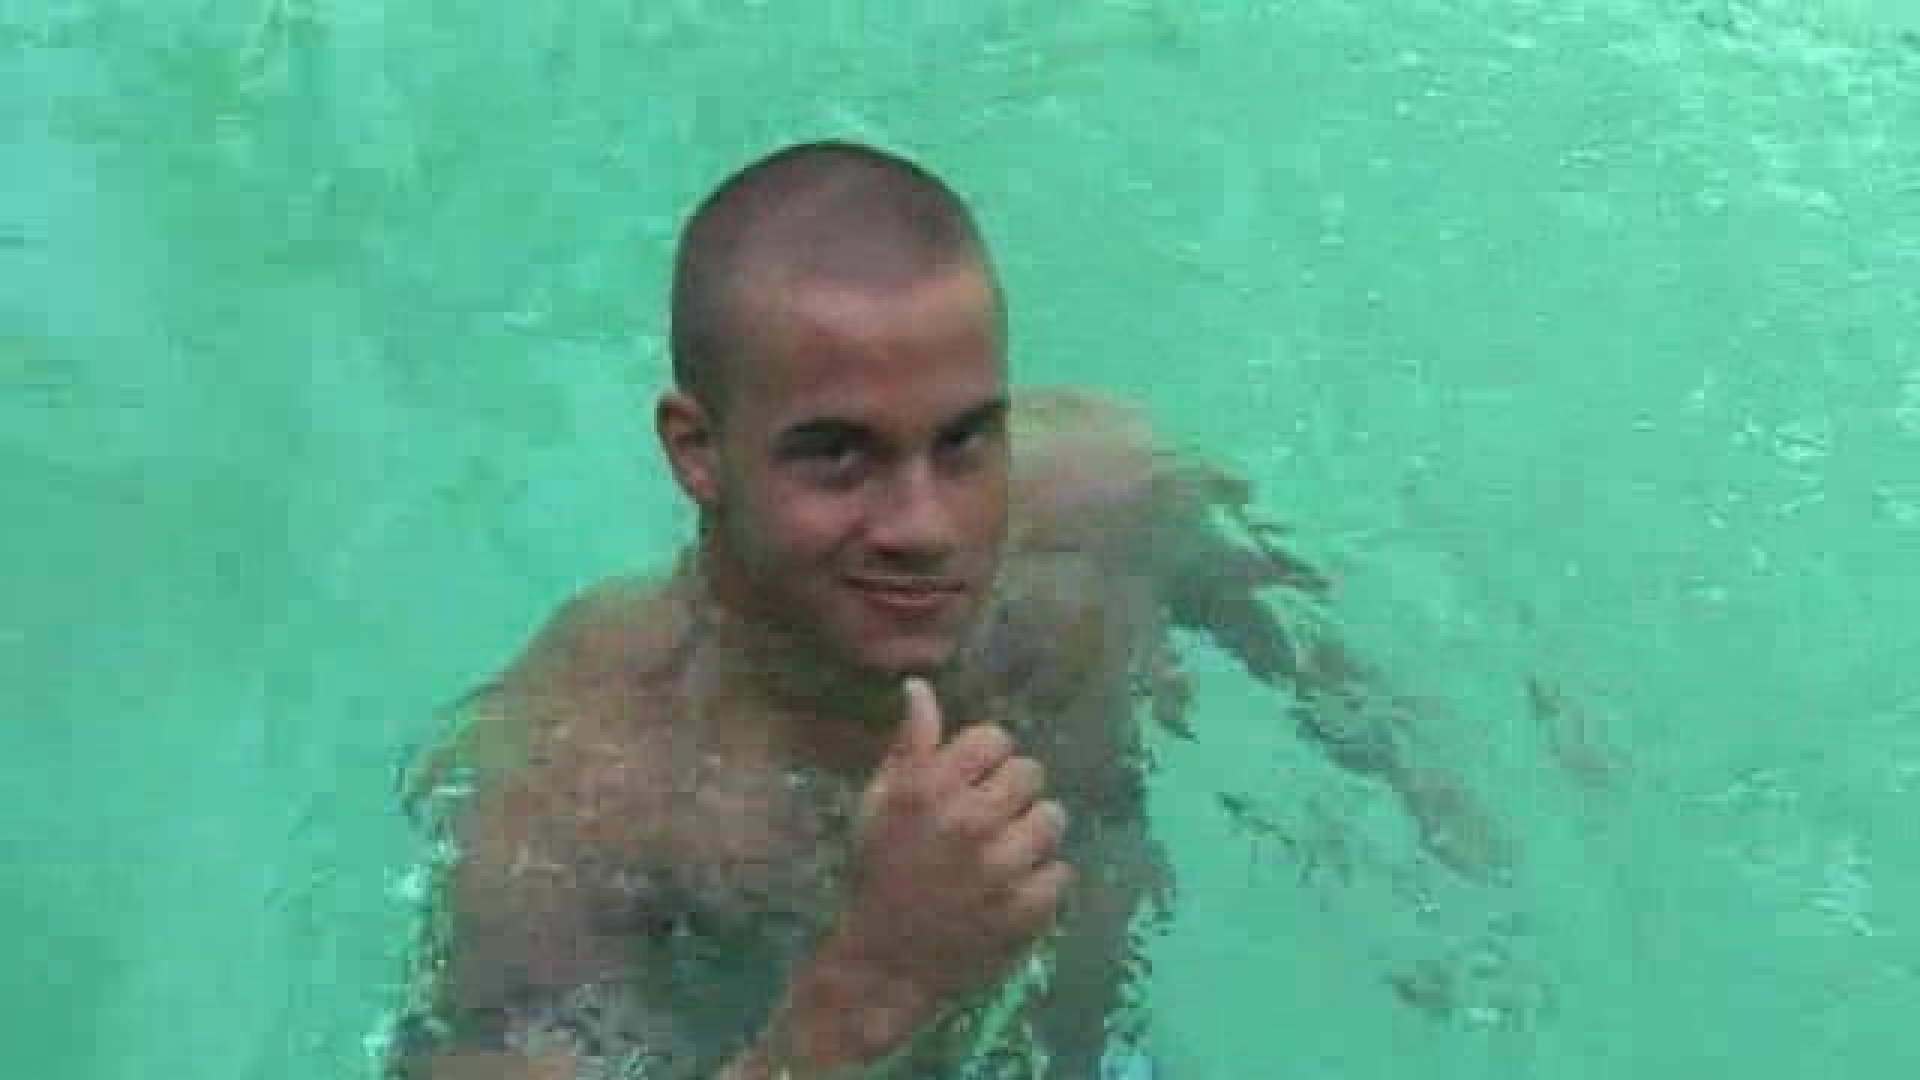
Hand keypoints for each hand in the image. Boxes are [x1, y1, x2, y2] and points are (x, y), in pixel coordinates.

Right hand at [827, 678, 1072, 1030]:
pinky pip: (1062, 872)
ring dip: (1033, 834)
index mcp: (930, 790)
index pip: (995, 739)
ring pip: (1053, 819)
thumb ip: (910, 747)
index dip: (986, 758)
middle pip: (1032, 773)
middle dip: (1013, 793)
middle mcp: (969, 822)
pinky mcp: (1027, 910)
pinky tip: (1012, 890)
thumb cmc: (879, 874)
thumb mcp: (880, 803)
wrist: (886, 963)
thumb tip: (920, 687)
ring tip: (1006, 854)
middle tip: (990, 820)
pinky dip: (1041, 881)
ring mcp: (1002, 868)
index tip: (972, 780)